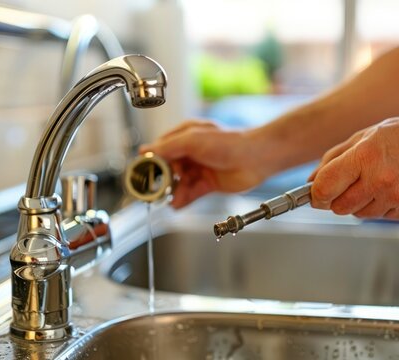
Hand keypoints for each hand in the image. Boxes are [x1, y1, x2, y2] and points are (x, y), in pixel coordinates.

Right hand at [140, 120, 267, 207]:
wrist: (256, 158)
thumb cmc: (229, 142)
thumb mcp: (192, 140)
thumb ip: (168, 147)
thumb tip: (146, 150)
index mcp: (185, 136)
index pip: (161, 149)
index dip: (151, 162)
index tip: (142, 174)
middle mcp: (191, 152)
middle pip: (169, 168)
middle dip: (162, 180)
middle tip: (156, 191)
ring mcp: (200, 168)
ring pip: (179, 182)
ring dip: (173, 192)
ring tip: (169, 200)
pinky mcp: (209, 183)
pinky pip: (191, 193)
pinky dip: (183, 199)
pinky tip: (177, 205)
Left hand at [308, 116, 398, 219]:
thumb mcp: (362, 137)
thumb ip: (332, 159)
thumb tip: (310, 182)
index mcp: (364, 157)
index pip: (325, 187)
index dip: (315, 194)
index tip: (315, 194)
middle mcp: (380, 179)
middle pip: (339, 207)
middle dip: (337, 199)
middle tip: (349, 185)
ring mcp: (397, 197)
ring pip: (359, 215)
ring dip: (360, 203)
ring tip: (376, 182)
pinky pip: (381, 217)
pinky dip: (381, 207)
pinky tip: (392, 188)